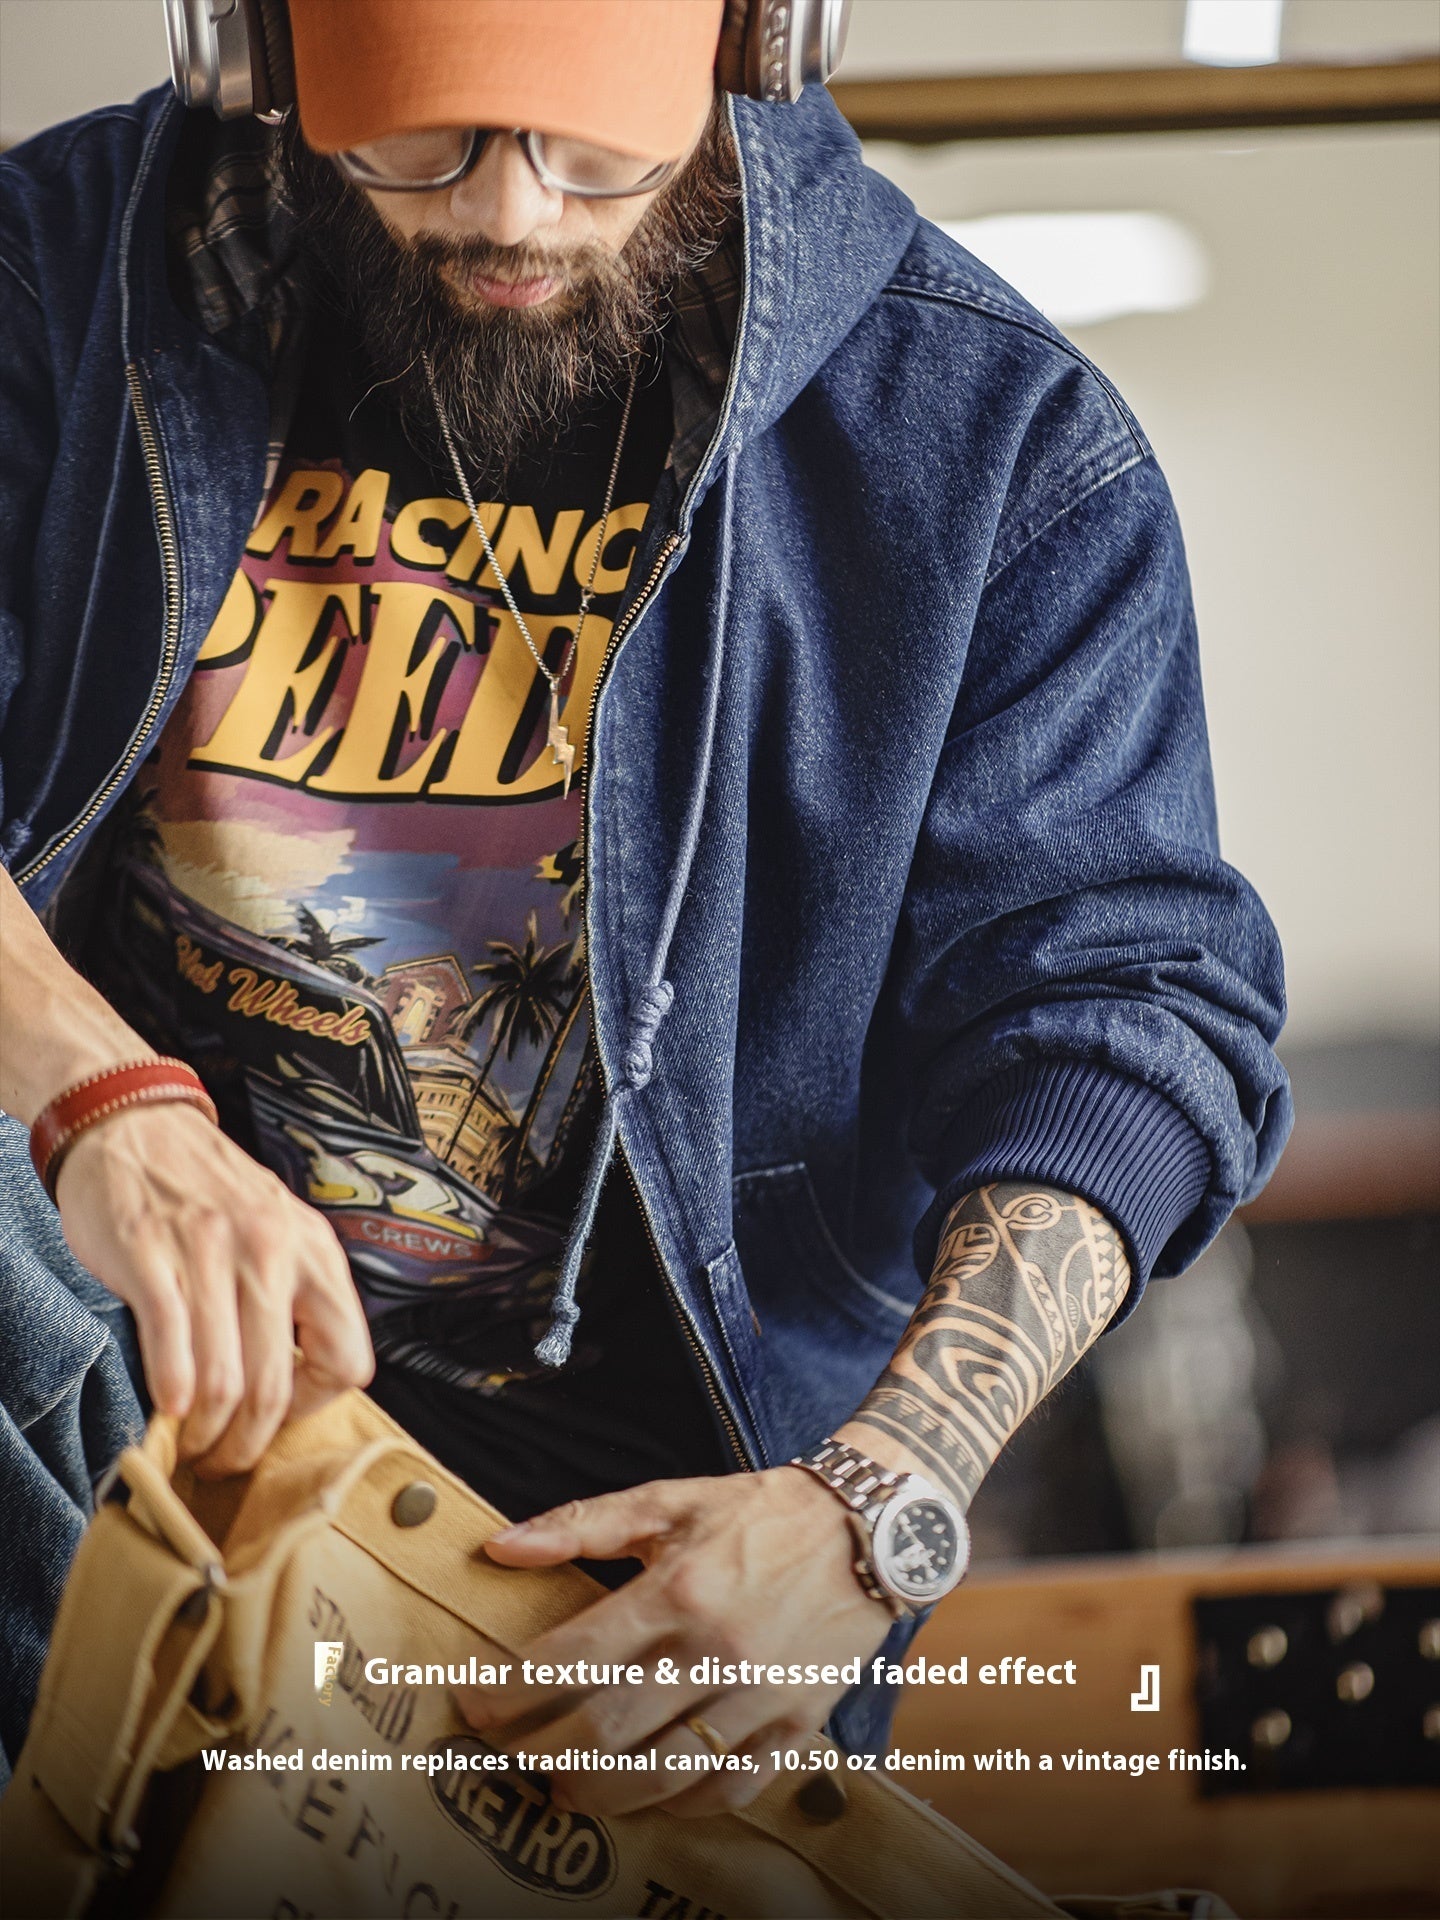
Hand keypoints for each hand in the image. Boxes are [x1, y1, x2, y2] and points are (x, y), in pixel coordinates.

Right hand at [55, 1101, 373, 1474]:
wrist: (135, 1123)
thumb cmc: (208, 1192)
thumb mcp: (279, 1230)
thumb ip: (296, 1295)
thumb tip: (299, 1388)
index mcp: (316, 1250)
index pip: (349, 1359)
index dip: (313, 1408)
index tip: (278, 1418)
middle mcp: (273, 1250)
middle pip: (276, 1387)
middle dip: (247, 1445)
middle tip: (222, 1462)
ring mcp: (212, 1253)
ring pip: (225, 1382)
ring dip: (205, 1435)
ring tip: (190, 1445)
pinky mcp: (152, 1257)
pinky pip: (173, 1349)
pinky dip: (172, 1396)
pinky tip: (168, 1410)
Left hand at [458, 1467, 892, 1816]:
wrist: (870, 1527)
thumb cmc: (760, 1512)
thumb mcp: (669, 1500)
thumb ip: (582, 1524)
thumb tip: (500, 1547)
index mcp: (677, 1588)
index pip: (571, 1656)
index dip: (510, 1690)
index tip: (474, 1705)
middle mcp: (715, 1647)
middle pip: (608, 1728)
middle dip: (546, 1753)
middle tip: (516, 1758)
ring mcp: (760, 1692)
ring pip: (665, 1771)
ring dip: (604, 1793)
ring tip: (571, 1790)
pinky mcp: (798, 1722)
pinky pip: (733, 1786)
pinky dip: (685, 1804)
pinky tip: (654, 1798)